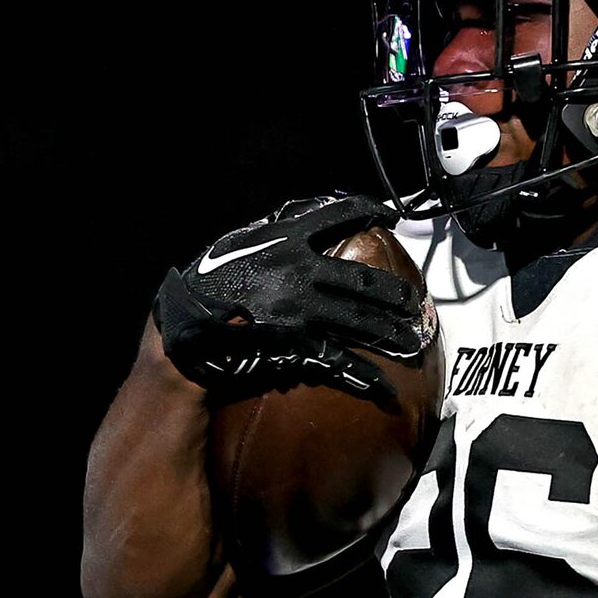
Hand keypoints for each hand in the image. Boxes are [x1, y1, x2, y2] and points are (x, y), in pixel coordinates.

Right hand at [154, 192, 431, 396]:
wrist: (183, 325)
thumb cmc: (204, 283)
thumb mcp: (235, 244)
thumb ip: (268, 232)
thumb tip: (293, 217)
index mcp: (284, 240)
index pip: (334, 215)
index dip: (364, 210)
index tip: (387, 213)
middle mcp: (299, 271)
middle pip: (361, 280)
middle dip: (393, 292)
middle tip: (414, 301)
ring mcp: (300, 309)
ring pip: (359, 320)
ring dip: (390, 331)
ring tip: (412, 339)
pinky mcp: (296, 343)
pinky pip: (338, 360)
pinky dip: (364, 375)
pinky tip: (385, 387)